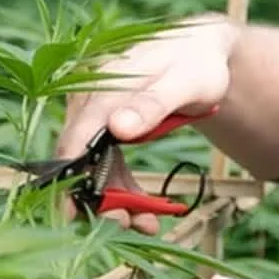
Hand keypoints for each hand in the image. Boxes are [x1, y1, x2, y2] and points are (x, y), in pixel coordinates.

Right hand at [55, 15, 235, 233]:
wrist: (205, 53)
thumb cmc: (198, 64)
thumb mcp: (185, 82)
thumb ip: (153, 104)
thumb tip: (118, 127)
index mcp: (103, 83)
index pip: (77, 134)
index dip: (73, 174)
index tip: (75, 212)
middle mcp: (91, 98)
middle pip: (81, 156)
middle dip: (103, 197)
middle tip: (134, 225)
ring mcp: (97, 113)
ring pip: (93, 166)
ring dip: (116, 199)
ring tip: (148, 224)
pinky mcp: (107, 126)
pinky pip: (107, 164)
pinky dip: (123, 188)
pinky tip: (145, 208)